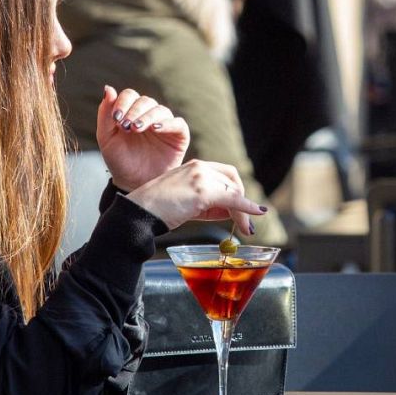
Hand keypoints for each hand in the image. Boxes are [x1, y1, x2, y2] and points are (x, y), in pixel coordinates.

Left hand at [95, 86, 189, 190]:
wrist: (134, 184)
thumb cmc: (120, 161)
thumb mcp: (106, 138)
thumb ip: (105, 114)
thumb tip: (108, 88)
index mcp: (131, 112)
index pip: (130, 95)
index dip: (123, 102)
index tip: (116, 118)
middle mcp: (149, 115)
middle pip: (145, 100)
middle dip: (134, 111)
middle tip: (126, 126)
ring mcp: (165, 124)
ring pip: (160, 110)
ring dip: (148, 116)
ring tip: (137, 128)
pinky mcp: (179, 135)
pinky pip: (177, 123)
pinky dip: (167, 123)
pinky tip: (155, 129)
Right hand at [128, 159, 266, 233]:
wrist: (138, 213)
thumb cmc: (157, 211)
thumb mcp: (186, 203)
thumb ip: (209, 205)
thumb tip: (232, 212)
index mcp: (193, 166)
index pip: (225, 174)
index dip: (236, 191)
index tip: (239, 209)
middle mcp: (199, 167)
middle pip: (232, 182)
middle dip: (242, 202)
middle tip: (246, 223)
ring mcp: (201, 177)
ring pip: (234, 192)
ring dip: (243, 212)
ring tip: (247, 229)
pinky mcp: (202, 191)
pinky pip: (233, 200)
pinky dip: (247, 208)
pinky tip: (257, 213)